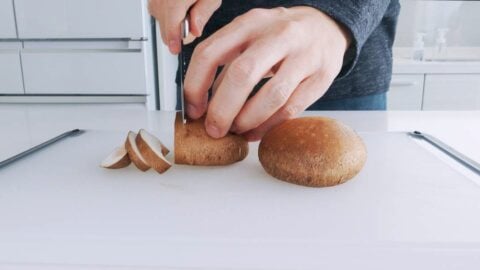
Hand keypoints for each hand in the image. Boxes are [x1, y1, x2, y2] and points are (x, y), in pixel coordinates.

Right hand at [149, 0, 221, 53]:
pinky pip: (155, 4)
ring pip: (156, 13)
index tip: (175, 48)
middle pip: (162, 20)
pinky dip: (165, 11)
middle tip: (189, 29)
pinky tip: (178, 7)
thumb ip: (203, 13)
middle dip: (174, 30)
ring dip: (169, 20)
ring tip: (186, 12)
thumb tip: (194, 31)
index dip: (173, 38)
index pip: (171, 21)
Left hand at [184, 7, 351, 140]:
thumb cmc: (280, 36)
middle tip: (214, 129)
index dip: (195, 86)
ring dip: (248, 120)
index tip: (193, 109)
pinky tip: (256, 132)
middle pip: (242, 75)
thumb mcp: (250, 37)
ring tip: (237, 130)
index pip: (210, 53)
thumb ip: (227, 63)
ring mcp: (303, 55)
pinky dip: (269, 126)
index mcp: (249, 23)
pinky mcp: (321, 77)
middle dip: (222, 110)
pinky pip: (291, 109)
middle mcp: (277, 35)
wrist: (326, 28)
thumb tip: (203, 103)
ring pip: (271, 96)